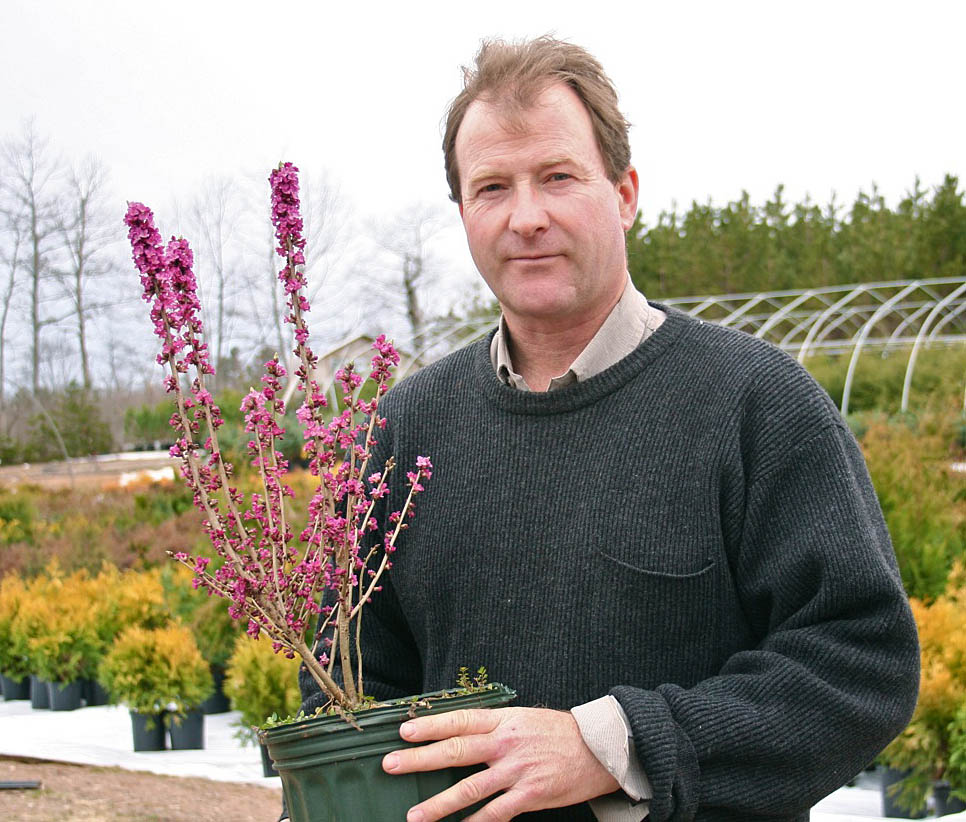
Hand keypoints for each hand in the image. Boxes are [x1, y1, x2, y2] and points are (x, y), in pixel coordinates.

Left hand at [381, 706, 619, 821]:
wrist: (598, 748)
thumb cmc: (557, 732)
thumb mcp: (522, 718)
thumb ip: (492, 727)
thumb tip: (456, 733)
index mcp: (503, 720)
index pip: (459, 720)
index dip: (430, 725)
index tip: (403, 731)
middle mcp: (506, 743)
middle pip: (456, 750)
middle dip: (420, 759)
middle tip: (391, 764)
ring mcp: (517, 770)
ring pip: (470, 788)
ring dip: (439, 804)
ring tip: (414, 815)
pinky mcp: (530, 795)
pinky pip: (496, 813)